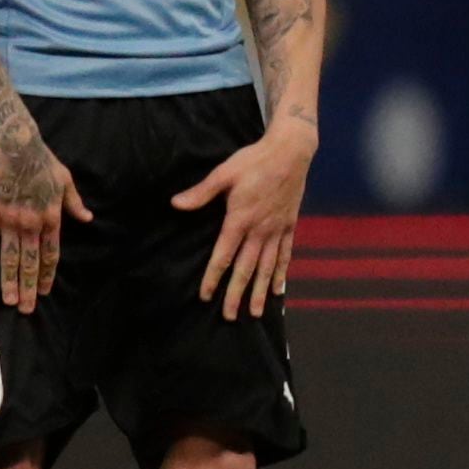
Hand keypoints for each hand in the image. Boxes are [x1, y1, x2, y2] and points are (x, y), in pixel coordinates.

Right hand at [0, 126, 91, 314]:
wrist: (14, 145)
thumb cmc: (42, 160)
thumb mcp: (66, 180)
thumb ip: (74, 203)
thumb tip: (88, 219)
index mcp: (51, 218)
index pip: (51, 254)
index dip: (46, 274)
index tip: (44, 291)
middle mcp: (31, 225)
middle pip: (30, 262)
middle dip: (28, 287)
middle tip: (25, 309)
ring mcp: (10, 221)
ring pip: (10, 258)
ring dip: (9, 282)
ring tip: (8, 301)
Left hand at [171, 115, 314, 320]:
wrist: (291, 152)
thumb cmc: (254, 160)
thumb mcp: (223, 173)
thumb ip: (201, 193)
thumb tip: (176, 204)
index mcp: (240, 219)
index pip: (224, 256)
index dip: (213, 278)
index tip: (205, 296)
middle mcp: (260, 230)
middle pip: (247, 269)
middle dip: (237, 294)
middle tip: (229, 316)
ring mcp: (277, 230)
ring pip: (267, 268)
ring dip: (261, 291)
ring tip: (256, 312)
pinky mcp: (290, 226)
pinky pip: (286, 255)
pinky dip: (281, 274)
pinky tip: (279, 290)